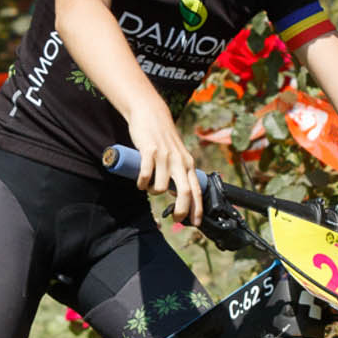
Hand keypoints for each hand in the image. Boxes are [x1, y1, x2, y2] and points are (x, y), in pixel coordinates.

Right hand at [127, 103, 200, 225]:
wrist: (151, 114)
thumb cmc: (163, 138)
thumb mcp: (177, 156)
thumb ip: (180, 173)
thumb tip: (179, 196)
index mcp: (188, 164)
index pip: (196, 190)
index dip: (197, 209)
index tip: (195, 223)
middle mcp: (179, 161)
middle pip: (185, 193)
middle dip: (181, 210)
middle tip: (175, 217)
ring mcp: (165, 157)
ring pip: (161, 187)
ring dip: (154, 192)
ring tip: (148, 187)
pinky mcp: (150, 151)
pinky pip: (146, 175)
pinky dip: (142, 183)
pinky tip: (141, 183)